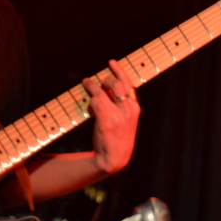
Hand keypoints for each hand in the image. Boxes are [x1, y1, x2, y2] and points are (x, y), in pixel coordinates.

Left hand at [82, 59, 139, 173]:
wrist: (114, 158)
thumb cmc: (118, 138)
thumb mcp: (126, 120)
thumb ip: (121, 105)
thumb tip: (107, 88)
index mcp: (134, 107)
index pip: (128, 83)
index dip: (118, 70)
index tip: (111, 62)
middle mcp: (128, 109)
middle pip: (114, 83)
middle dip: (104, 79)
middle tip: (96, 81)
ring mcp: (117, 115)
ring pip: (102, 91)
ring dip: (91, 85)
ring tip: (86, 83)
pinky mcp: (105, 120)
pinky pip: (95, 101)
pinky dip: (90, 100)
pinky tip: (88, 104)